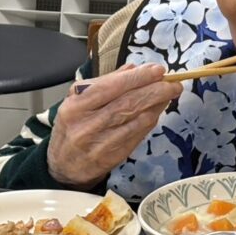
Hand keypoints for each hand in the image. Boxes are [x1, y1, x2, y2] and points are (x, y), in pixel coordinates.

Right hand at [47, 64, 182, 187]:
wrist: (63, 166)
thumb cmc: (72, 127)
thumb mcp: (78, 101)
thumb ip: (104, 83)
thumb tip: (132, 69)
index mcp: (75, 106)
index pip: (110, 87)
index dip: (137, 78)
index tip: (157, 70)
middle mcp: (86, 124)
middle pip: (126, 103)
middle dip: (154, 90)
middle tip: (172, 82)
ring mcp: (99, 143)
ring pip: (135, 119)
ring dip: (157, 104)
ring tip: (169, 93)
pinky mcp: (112, 157)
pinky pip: (137, 134)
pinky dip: (150, 120)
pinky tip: (158, 110)